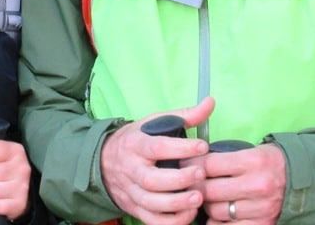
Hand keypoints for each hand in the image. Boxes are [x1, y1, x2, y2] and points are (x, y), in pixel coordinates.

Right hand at [99, 98, 213, 224]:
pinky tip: (189, 212)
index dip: (180, 147)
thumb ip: (184, 115)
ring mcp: (132, 191)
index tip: (202, 146)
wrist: (104, 161)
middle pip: (152, 179)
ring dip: (177, 203)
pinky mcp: (135, 208)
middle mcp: (131, 169)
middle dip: (179, 179)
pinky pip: (153, 220)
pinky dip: (172, 220)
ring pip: (152, 203)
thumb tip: (210, 102)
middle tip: (201, 173)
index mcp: (135, 144)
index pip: (157, 146)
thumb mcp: (154, 122)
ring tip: (198, 197)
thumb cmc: (136, 140)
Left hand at [183, 142, 285, 224]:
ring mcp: (260, 209)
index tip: (184, 166)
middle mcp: (257, 186)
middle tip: (193, 184)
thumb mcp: (250, 151)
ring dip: (208, 206)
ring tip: (208, 199)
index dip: (192, 165)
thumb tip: (192, 165)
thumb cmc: (269, 163)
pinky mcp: (262, 224)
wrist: (301, 181)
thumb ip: (224, 159)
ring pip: (216, 211)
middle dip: (197, 187)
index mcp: (253, 162)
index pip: (210, 165)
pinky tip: (219, 215)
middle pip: (210, 190)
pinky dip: (219, 222)